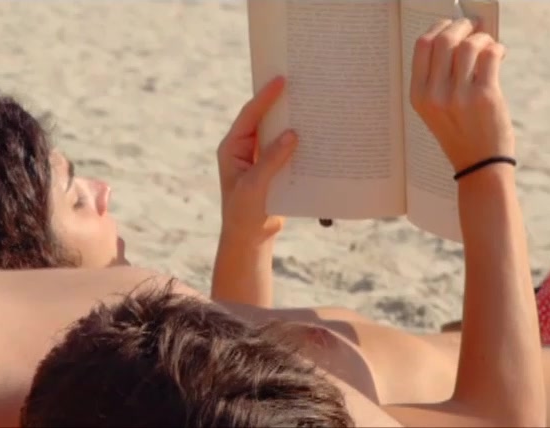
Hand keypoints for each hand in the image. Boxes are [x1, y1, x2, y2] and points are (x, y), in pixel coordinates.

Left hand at [217, 76, 297, 242]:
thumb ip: (271, 159)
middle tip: (299, 83)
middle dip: (281, 102)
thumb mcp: (255, 186)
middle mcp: (246, 148)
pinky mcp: (274, 169)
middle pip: (265, 118)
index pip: (250, 115)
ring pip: (278, 133)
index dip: (266, 96)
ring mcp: (260, 158)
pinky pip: (288, 150)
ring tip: (312, 105)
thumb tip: (292, 134)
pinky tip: (317, 135)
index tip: (281, 80)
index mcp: (233, 147)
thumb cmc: (244, 214)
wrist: (250, 238)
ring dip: (293, 122)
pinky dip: (300, 143)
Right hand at [409, 18, 514, 171]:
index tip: (451, 25)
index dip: (438, 27)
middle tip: (474, 26)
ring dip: (482, 38)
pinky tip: (499, 54)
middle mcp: (435, 94)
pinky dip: (496, 48)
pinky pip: (489, 56)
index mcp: (419, 95)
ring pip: (468, 45)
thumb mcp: (436, 109)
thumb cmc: (461, 133)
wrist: (480, 165)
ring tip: (488, 44)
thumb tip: (459, 37)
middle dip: (462, 26)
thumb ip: (439, 76)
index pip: (422, 45)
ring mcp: (459, 96)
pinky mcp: (485, 97)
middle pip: (444, 40)